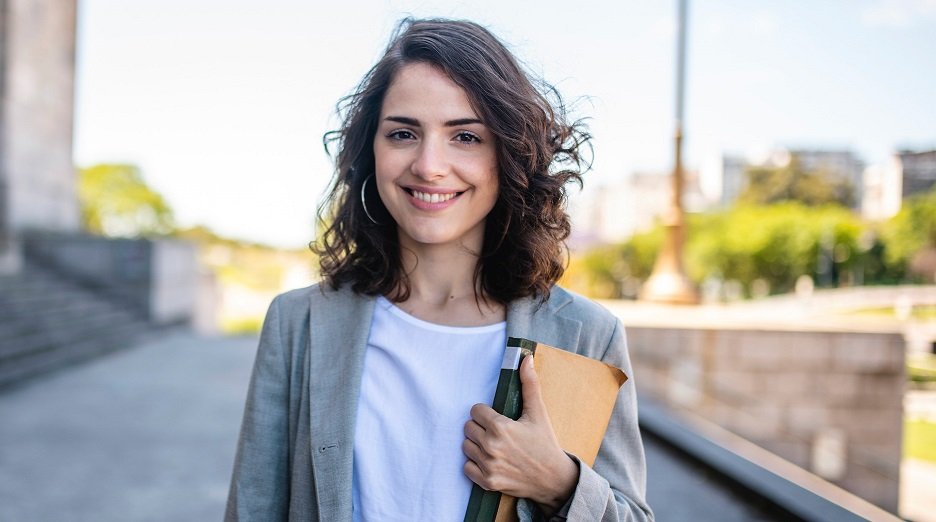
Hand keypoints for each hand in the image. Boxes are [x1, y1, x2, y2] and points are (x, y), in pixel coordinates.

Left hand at [463, 355, 578, 513]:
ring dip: (476, 444)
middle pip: (468, 427)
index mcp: (500, 427)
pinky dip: (475, 464)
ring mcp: (488, 466)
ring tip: (494, 445)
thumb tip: (526, 359)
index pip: (475, 411)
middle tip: (497, 432)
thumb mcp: (539, 413)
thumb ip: (529, 384)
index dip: (485, 412)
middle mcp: (491, 447)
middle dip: (480, 427)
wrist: (554, 479)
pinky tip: (490, 460)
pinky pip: (467, 467)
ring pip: (466, 446)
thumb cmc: (546, 444)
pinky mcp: (487, 482)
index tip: (497, 417)